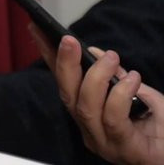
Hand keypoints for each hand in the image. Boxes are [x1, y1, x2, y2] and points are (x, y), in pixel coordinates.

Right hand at [31, 29, 163, 164]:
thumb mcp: (142, 94)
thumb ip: (119, 77)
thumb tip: (96, 53)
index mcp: (90, 115)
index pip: (64, 82)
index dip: (49, 56)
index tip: (38, 30)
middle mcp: (91, 130)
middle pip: (67, 95)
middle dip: (64, 64)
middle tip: (69, 39)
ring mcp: (105, 142)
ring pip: (84, 106)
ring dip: (95, 77)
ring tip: (111, 57)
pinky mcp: (124, 148)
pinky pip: (112, 118)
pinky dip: (120, 93)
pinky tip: (133, 79)